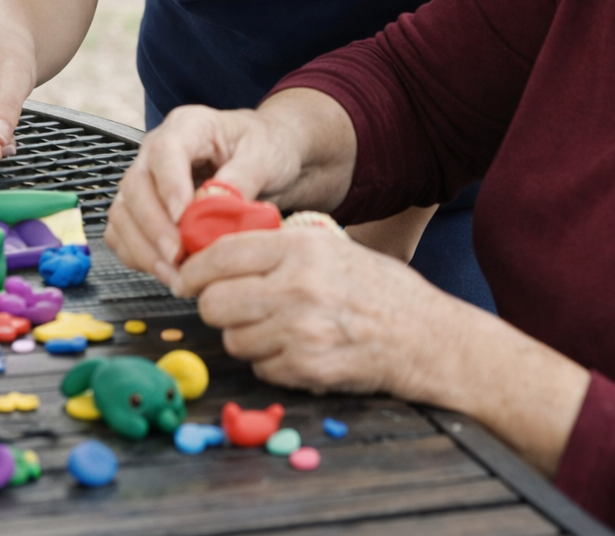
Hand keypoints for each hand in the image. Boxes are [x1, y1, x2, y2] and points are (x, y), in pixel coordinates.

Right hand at [104, 104, 307, 285]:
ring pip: (124, 212)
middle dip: (153, 227)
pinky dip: (140, 256)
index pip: (165, 151)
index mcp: (190, 125)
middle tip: (178, 256)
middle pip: (136, 185)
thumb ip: (240, 179)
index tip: (183, 220)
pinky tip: (167, 270)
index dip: (169, 187)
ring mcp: (148, 178)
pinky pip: (125, 233)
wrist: (271, 157)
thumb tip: (214, 206)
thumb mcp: (265, 156)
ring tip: (176, 272)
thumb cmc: (267, 147)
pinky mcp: (144, 207)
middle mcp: (159, 150)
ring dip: (144, 248)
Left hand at [175, 226, 470, 399]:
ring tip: (275, 325)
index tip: (188, 277)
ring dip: (244, 335)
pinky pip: (260, 366)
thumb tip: (220, 252)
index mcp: (300, 247)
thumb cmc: (381, 289)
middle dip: (214, 305)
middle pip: (214, 302)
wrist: (425, 336)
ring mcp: (300, 331)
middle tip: (228, 304)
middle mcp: (296, 286)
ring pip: (232, 339)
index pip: (220, 255)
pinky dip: (269, 360)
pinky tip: (296, 346)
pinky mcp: (306, 368)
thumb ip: (278, 247)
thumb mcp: (331, 246)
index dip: (193, 268)